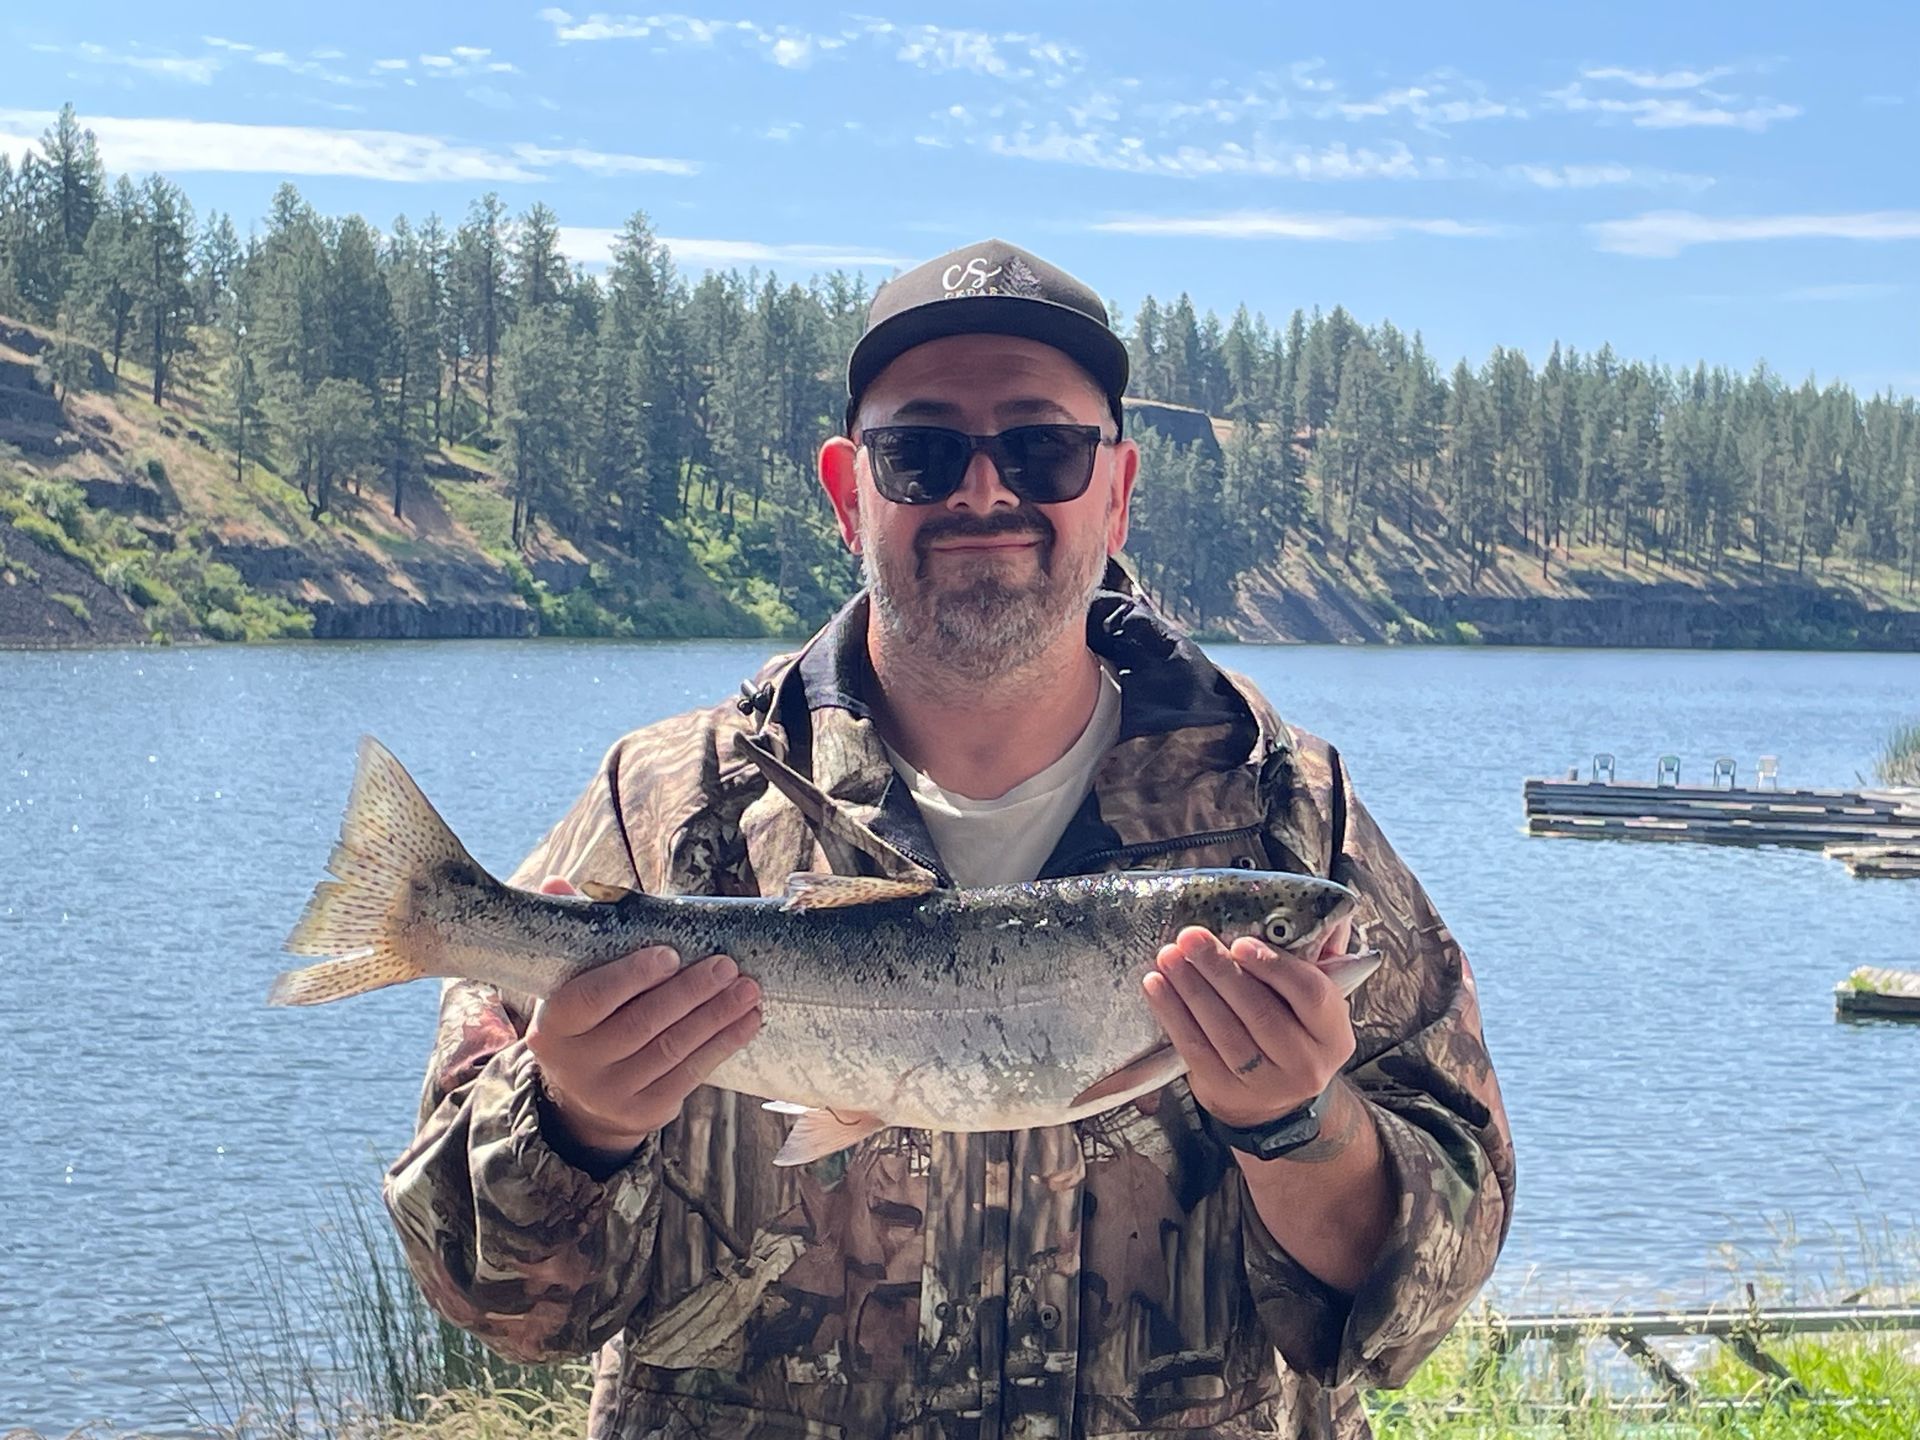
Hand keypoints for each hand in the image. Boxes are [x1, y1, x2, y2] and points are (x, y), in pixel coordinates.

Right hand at [525, 876, 761, 1156]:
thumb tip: (558, 882)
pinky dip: (724, 1043)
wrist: (583, 1097)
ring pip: (672, 1050)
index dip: (631, 976)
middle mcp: (578, 1063)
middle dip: (689, 993)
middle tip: (727, 965)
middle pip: (641, 1024)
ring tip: (749, 988)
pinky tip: (748, 1020)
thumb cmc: (586, 1019)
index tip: (671, 953)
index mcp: (554, 1025)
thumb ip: (570, 933)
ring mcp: (611, 1092)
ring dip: (716, 1016)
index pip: (591, 998)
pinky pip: (690, 1073)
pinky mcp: (644, 1111)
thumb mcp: (568, 982)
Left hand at [1142, 917, 1355, 1130]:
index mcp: (1333, 1033)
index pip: (1310, 994)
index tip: (1241, 942)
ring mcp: (1266, 1084)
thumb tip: (1316, 905)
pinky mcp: (1226, 1092)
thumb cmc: (1290, 1024)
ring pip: (1224, 1031)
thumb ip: (1317, 954)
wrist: (1272, 1092)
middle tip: (1191, 938)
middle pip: (1260, 1013)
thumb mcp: (1313, 997)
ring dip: (1191, 989)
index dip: (1275, 967)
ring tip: (1169, 956)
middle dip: (1220, 970)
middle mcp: (1306, 1063)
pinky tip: (1156, 985)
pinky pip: (1195, 1049)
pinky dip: (1172, 1014)